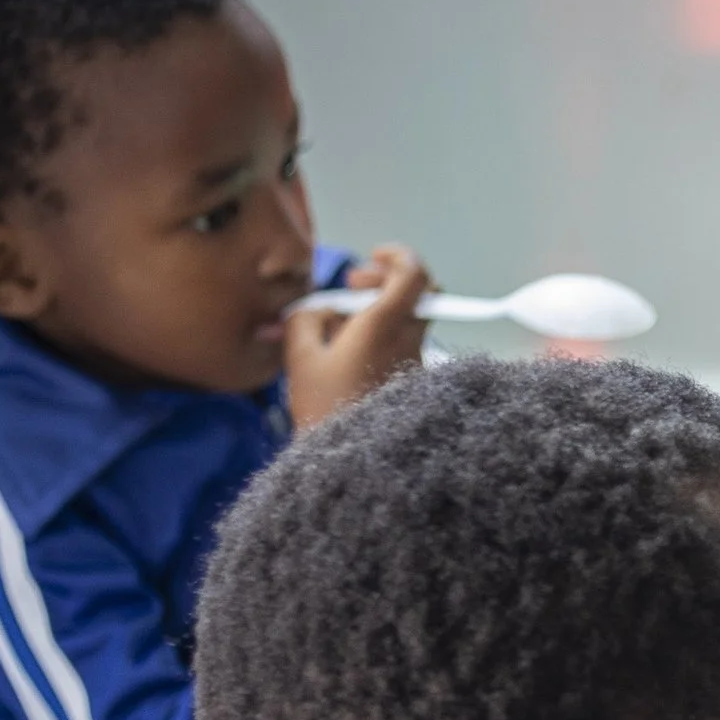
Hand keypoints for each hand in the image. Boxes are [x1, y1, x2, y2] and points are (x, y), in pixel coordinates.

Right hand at [285, 243, 431, 426]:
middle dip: (386, 280)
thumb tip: (321, 308)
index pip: (415, 273)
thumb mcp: (301, 357)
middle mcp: (411, 339)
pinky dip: (384, 333)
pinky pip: (405, 342)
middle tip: (353, 289)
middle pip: (418, 293)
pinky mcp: (415, 381)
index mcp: (385, 325)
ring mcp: (417, 361)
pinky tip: (352, 350)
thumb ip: (307, 318)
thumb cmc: (325, 406)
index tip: (373, 257)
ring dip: (383, 309)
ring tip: (343, 323)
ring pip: (411, 318)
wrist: (356, 462)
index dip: (398, 256)